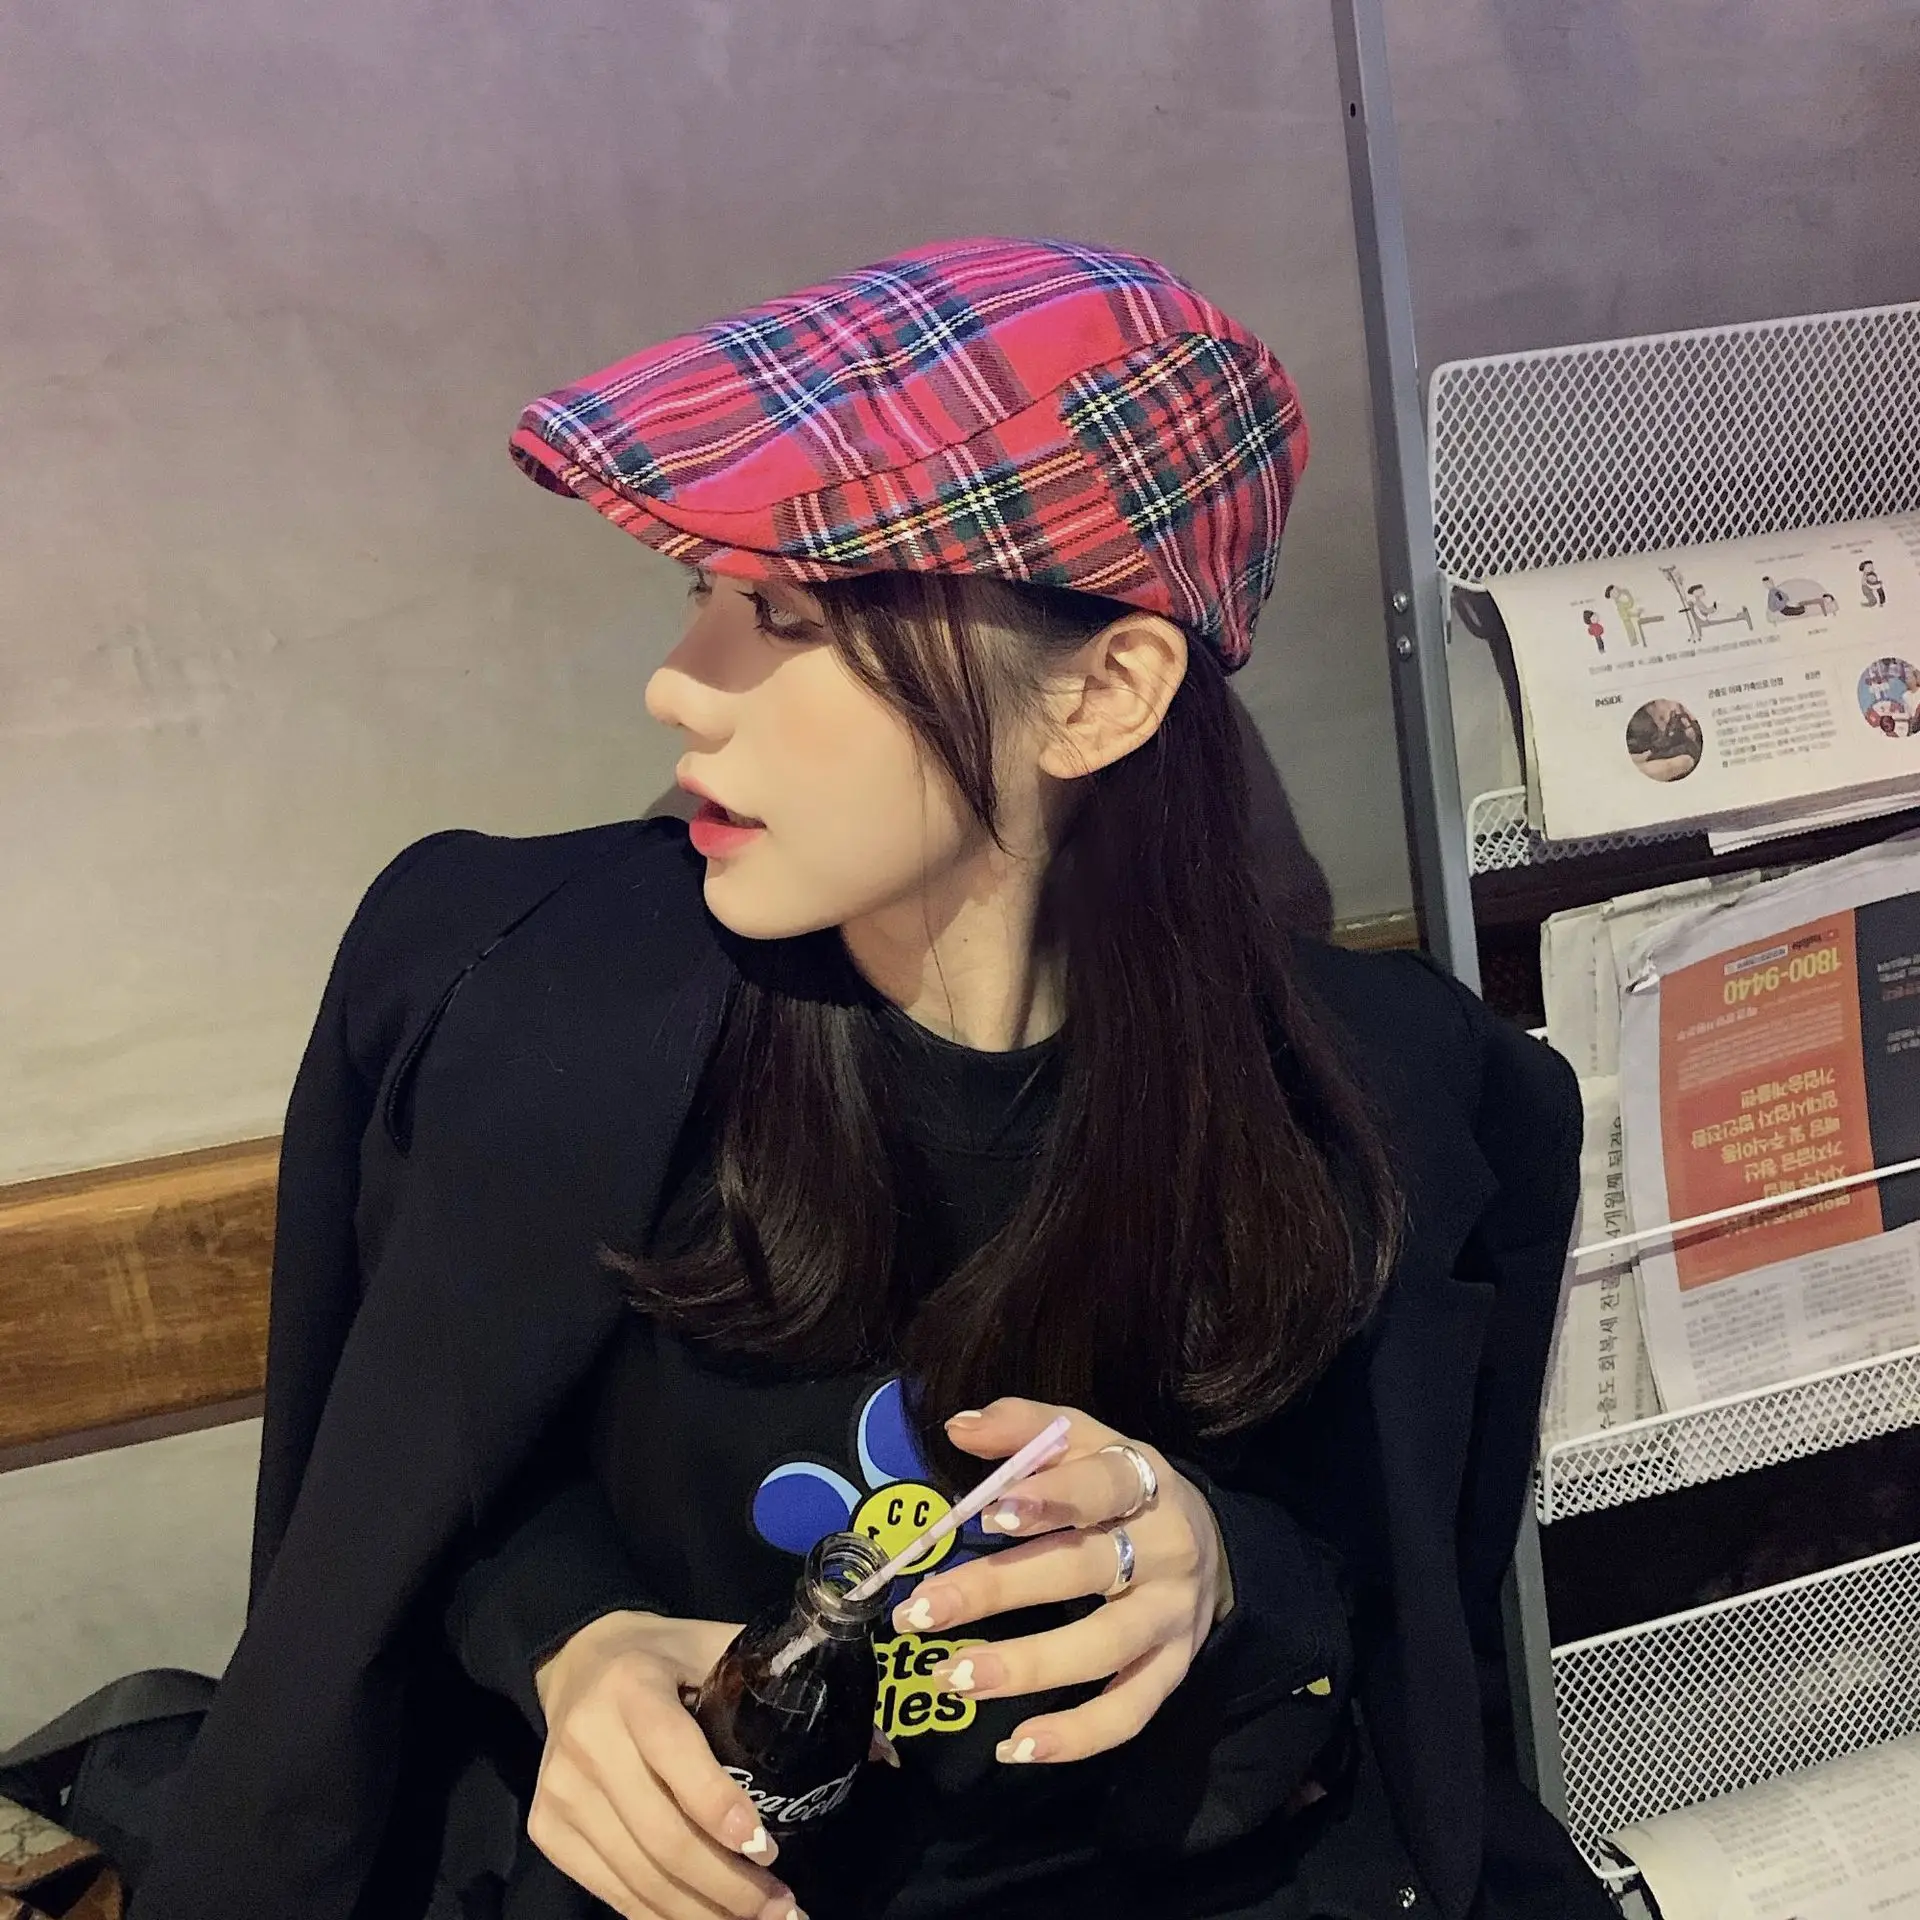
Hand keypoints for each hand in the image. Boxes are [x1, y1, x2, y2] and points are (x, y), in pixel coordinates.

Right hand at [529, 1611, 799, 1919]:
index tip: (768, 1851)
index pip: (675, 1756)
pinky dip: (659, 1917)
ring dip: (700, 1914)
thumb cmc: (665, 1657)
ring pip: (636, 1875)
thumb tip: (880, 1751)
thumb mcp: (718, 1646)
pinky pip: (609, 1890)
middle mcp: (588, 1741)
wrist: (574, 1660)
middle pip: (660, 1834)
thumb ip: (787, 1684)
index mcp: (632, 1688)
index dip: (719, 1809)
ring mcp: (561, 1791)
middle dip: (727, 1887)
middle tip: (782, 1910)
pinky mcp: (546, 1828)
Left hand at [889, 1399, 1231, 1766]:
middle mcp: (1164, 1551)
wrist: (1211, 1545)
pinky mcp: (1172, 1671)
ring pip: (1102, 1647)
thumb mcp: (1087, 1442)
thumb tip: (958, 1427)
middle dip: (1000, 1590)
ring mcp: (1169, 1617)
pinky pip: (1128, 1713)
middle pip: (1084, 1569)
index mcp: (1143, 1481)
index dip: (1051, 1497)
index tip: (989, 1514)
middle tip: (924, 1610)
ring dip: (1027, 1667)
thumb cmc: (1122, 1488)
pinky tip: (1013, 1746)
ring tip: (953, 1678)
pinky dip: (1075, 1736)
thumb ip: (1025, 1428)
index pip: (1102, 1484)